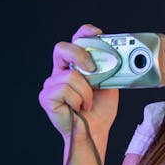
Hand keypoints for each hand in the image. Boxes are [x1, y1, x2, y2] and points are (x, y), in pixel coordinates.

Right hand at [38, 23, 118, 137]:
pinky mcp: (46, 97)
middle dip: (80, 55)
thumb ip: (109, 68)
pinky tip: (78, 108)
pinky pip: (66, 90)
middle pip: (62, 49)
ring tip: (87, 103)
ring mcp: (52, 84)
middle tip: (93, 69)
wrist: (95, 131)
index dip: (84, 33)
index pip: (75, 41)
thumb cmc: (100, 110)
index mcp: (74, 66)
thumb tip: (117, 55)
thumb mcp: (110, 84)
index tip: (97, 33)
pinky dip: (79, 100)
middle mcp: (60, 72)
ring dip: (86, 91)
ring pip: (71, 76)